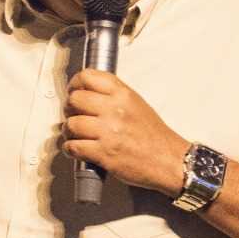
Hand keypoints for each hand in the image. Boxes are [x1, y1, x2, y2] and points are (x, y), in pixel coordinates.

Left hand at [62, 70, 188, 196]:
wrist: (169, 160)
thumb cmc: (154, 136)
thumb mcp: (136, 104)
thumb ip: (113, 95)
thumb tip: (87, 91)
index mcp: (123, 95)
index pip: (87, 77)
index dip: (74, 84)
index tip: (73, 91)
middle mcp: (115, 110)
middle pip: (74, 100)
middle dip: (69, 109)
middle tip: (73, 115)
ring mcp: (109, 132)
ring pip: (71, 124)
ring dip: (69, 131)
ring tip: (75, 134)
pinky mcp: (104, 153)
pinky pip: (73, 146)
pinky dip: (70, 149)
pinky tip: (77, 148)